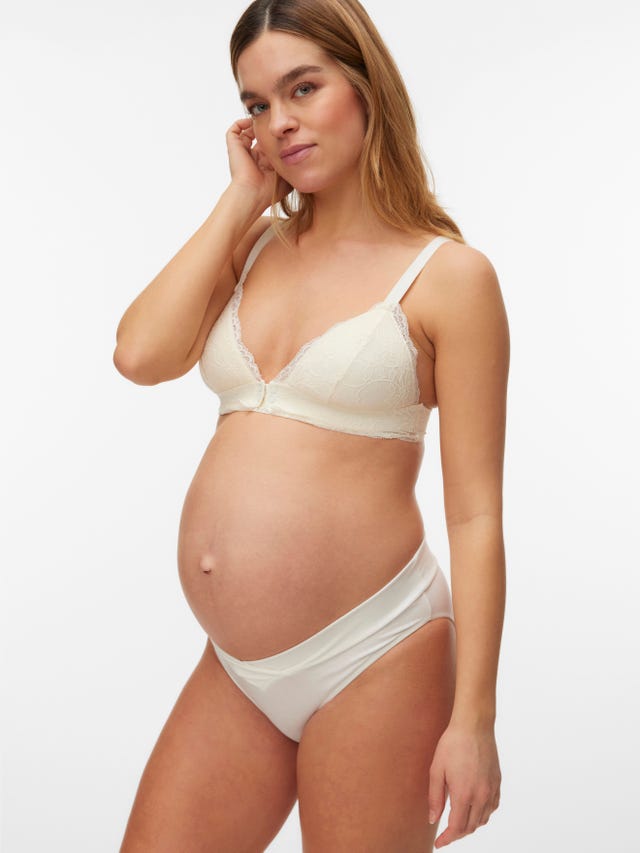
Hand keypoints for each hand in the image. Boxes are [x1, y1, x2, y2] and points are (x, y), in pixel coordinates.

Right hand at [225, 117, 291, 210]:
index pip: (271, 145)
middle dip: (268, 129)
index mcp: (264, 163)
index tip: (288, 132)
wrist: (253, 194)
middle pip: (260, 136)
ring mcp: (242, 151)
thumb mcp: (287, 175)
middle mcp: (253, 156)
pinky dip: (242, 122)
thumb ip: (293, 164)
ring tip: (266, 121)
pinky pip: (234, 129)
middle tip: (277, 123)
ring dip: (256, 124)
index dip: (278, 138)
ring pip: (247, 131)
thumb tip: (300, 153)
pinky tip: (253, 122)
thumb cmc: (270, 190)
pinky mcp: (234, 147)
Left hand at [428, 723, 500, 847]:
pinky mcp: (497, 782)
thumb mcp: (436, 769)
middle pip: (471, 827)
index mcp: (464, 793)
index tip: (439, 843)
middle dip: (457, 834)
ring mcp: (492, 789)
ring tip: (458, 822)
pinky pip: (492, 807)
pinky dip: (483, 814)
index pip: (457, 827)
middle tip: (446, 834)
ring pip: (483, 819)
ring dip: (470, 825)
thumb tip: (434, 819)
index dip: (447, 838)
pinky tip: (474, 809)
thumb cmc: (452, 744)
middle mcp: (481, 795)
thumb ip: (435, 797)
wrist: (474, 725)